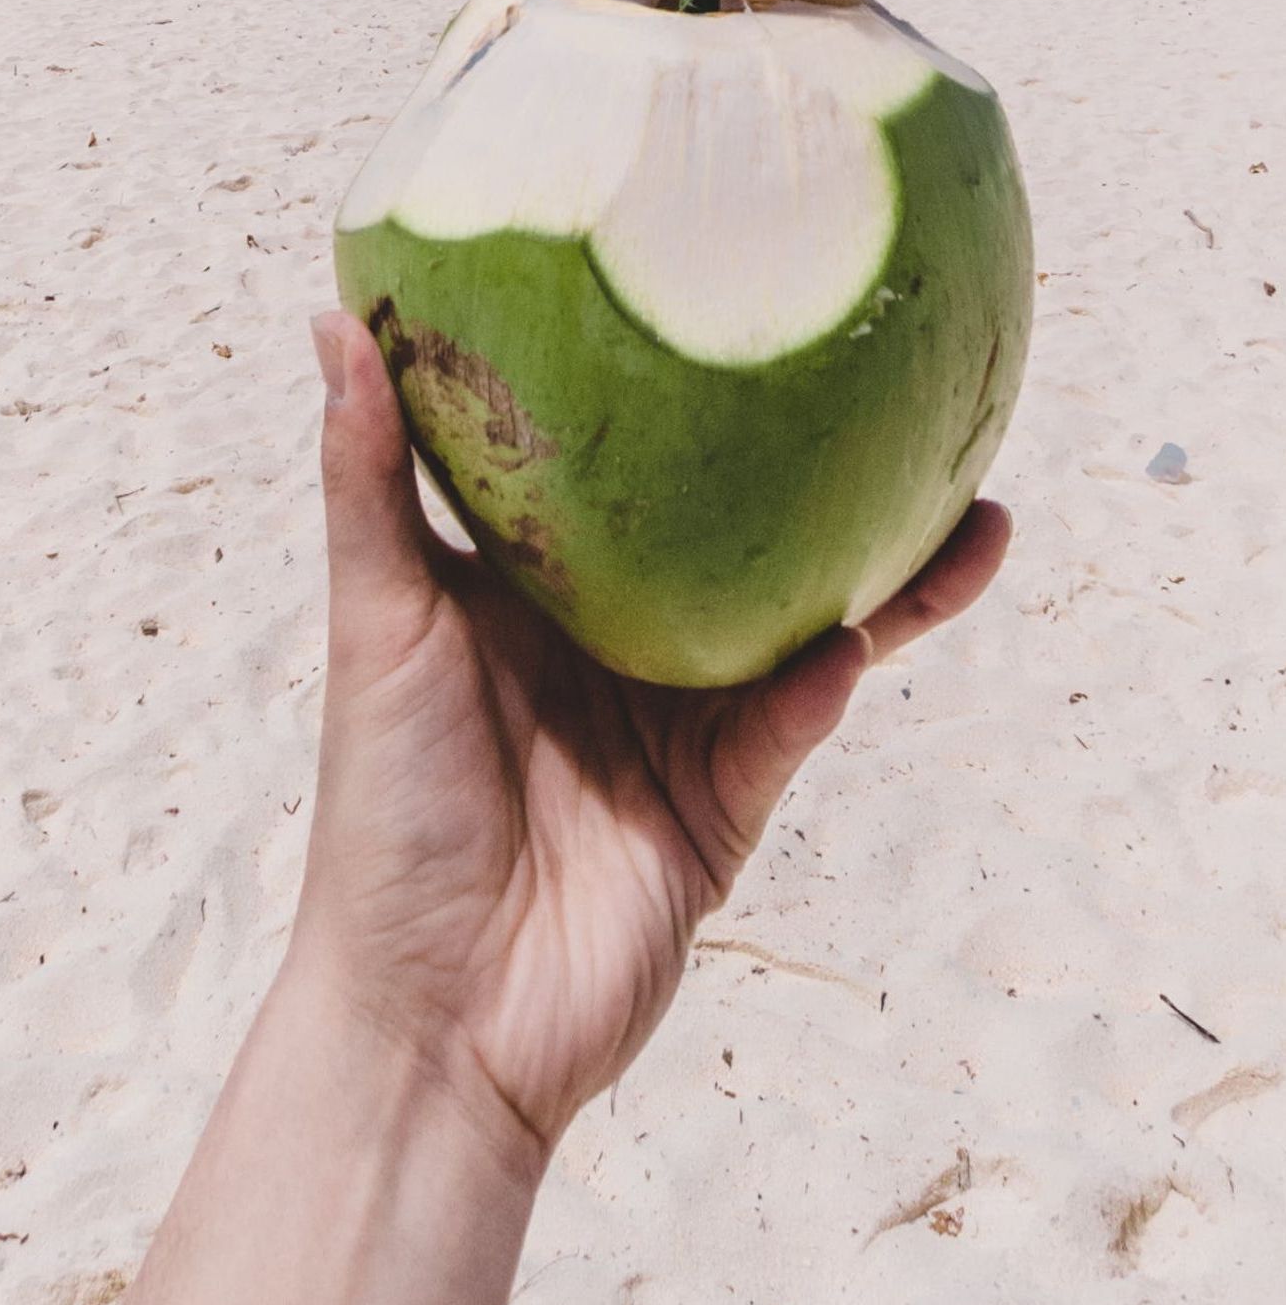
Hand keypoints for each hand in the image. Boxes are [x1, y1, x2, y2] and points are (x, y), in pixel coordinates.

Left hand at [293, 314, 1008, 1170]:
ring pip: (804, 620)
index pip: (611, 462)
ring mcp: (679, 719)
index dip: (668, 385)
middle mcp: (614, 638)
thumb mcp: (376, 622)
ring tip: (973, 509)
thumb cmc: (382, 810)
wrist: (432, 1018)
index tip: (723, 286)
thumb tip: (332, 318)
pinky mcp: (724, 802)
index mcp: (530, 585)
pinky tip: (856, 635)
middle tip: (895, 374)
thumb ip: (368, 478)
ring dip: (888, 574)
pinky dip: (821, 678)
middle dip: (819, 468)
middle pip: (737, 532)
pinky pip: (790, 723)